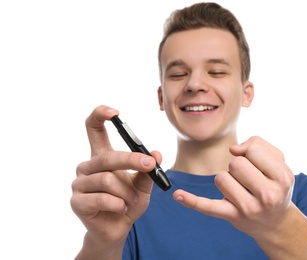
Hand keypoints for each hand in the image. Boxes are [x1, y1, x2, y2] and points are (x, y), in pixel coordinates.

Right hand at [70, 105, 158, 253]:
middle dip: (132, 160)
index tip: (115, 112)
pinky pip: (101, 198)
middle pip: (107, 156)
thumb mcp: (143, 185)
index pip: (93, 128)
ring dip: (127, 192)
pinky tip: (123, 208)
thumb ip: (148, 170)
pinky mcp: (77, 202)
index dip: (100, 115)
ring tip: (134, 200)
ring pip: (107, 180)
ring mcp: (79, 184)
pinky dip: (118, 204)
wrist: (118, 229)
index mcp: (102, 157)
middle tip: (150, 165)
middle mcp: (88, 166)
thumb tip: (156, 154)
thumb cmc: (130, 201)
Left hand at [173, 136, 294, 239]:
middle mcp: (267, 195)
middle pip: (235, 163)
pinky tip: (178, 195)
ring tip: (242, 189)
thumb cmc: (275, 185)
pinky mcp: (231, 216)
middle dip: (239, 166)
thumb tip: (233, 150)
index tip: (257, 163)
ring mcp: (248, 208)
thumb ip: (259, 144)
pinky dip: (192, 201)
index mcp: (282, 177)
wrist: (276, 222)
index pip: (253, 150)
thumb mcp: (279, 162)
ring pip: (221, 178)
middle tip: (250, 179)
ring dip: (228, 179)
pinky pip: (207, 206)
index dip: (251, 152)